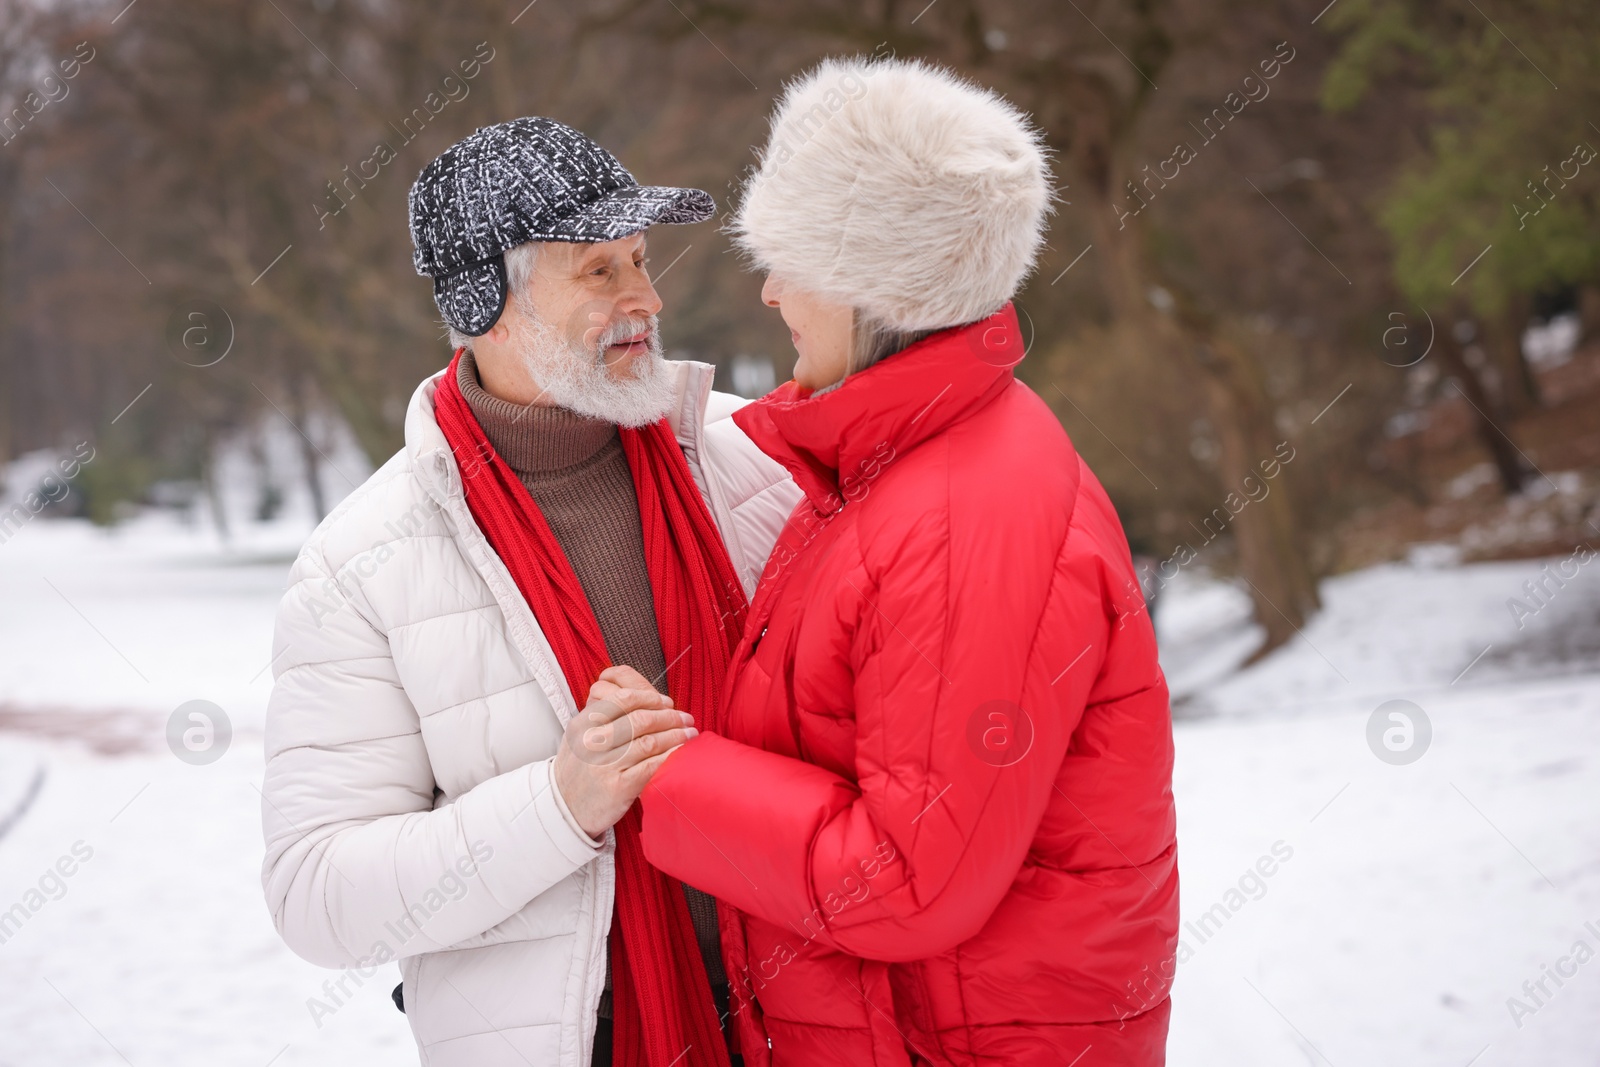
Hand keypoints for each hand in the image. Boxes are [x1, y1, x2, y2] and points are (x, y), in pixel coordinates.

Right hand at [553, 666, 694, 838]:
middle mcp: (592, 742)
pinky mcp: (618, 787)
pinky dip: (670, 757)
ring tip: (689, 734)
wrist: (564, 809)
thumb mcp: (578, 735)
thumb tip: (644, 697)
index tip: (667, 703)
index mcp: (583, 723)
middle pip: (640, 719)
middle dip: (670, 717)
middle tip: (685, 718)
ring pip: (650, 741)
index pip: (622, 699)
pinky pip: (651, 766)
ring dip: (675, 736)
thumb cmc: (578, 769)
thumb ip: (603, 714)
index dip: (650, 698)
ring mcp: (604, 765)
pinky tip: (680, 754)